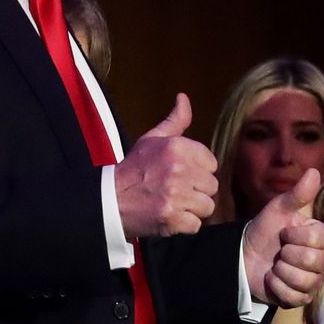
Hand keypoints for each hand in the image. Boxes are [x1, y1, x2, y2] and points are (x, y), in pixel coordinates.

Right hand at [114, 93, 218, 237]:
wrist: (111, 199)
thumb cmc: (134, 169)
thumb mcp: (152, 139)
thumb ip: (175, 121)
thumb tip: (184, 98)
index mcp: (177, 147)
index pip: (211, 163)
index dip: (199, 171)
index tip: (183, 175)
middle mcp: (179, 170)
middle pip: (212, 186)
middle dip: (197, 191)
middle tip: (177, 191)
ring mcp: (177, 195)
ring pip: (207, 206)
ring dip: (193, 209)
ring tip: (175, 204)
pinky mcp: (173, 218)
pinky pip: (196, 224)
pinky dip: (185, 225)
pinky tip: (172, 217)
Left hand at [242, 168, 323, 307]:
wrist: (245, 257)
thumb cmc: (265, 231)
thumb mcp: (278, 210)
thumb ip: (298, 194)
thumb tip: (315, 171)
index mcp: (323, 238)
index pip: (319, 239)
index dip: (296, 236)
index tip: (284, 233)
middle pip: (313, 261)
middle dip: (287, 255)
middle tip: (279, 251)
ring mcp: (314, 282)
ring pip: (303, 280)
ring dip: (281, 271)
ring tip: (275, 265)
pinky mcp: (302, 299)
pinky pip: (293, 296)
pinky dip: (277, 287)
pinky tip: (272, 279)